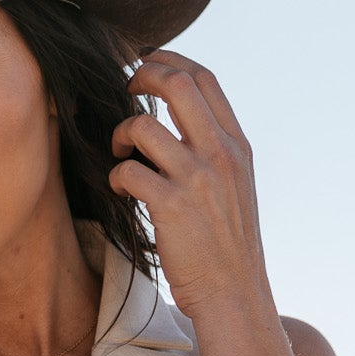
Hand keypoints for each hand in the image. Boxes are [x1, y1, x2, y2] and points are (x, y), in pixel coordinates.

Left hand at [109, 51, 270, 317]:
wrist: (234, 295)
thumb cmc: (227, 247)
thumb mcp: (237, 189)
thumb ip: (216, 152)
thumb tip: (183, 123)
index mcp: (237, 146)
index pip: (205, 79)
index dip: (170, 60)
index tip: (146, 62)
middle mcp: (220, 155)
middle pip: (176, 84)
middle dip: (141, 76)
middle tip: (124, 90)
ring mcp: (197, 179)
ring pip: (144, 125)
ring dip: (121, 133)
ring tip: (121, 152)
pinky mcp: (171, 206)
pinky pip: (128, 170)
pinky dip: (117, 175)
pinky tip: (123, 190)